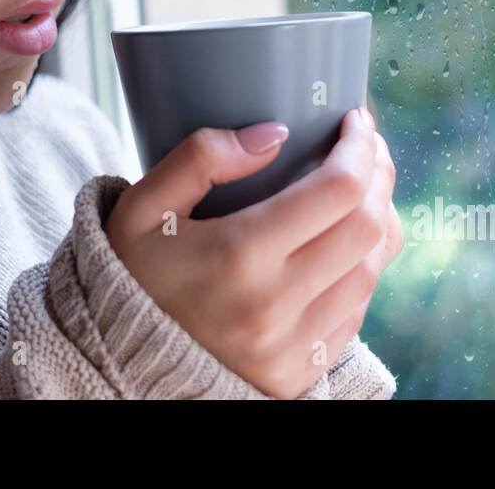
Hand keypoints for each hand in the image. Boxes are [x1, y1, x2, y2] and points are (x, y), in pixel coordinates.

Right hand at [103, 106, 402, 398]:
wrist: (116, 359)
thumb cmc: (132, 272)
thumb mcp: (143, 205)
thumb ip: (200, 158)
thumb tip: (274, 134)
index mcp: (238, 255)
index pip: (337, 190)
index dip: (360, 147)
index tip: (355, 121)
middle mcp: (274, 305)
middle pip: (367, 228)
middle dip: (379, 177)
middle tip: (367, 149)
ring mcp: (290, 347)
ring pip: (370, 273)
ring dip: (378, 223)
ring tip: (363, 192)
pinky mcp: (297, 374)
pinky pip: (354, 316)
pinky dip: (361, 272)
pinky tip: (344, 246)